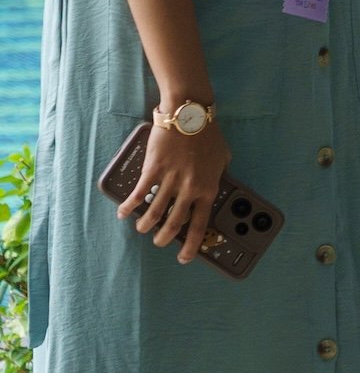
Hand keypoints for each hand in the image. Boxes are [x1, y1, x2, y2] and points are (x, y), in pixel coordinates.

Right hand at [124, 117, 231, 263]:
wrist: (189, 115)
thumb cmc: (208, 134)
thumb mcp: (223, 157)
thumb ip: (218, 174)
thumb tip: (217, 182)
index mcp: (208, 188)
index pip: (200, 225)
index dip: (191, 245)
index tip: (185, 257)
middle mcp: (190, 189)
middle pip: (174, 224)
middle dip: (164, 238)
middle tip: (160, 242)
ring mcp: (171, 181)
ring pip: (154, 214)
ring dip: (145, 226)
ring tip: (142, 229)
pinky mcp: (153, 171)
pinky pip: (138, 195)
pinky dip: (128, 207)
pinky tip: (123, 212)